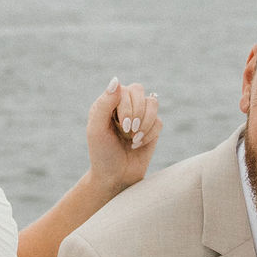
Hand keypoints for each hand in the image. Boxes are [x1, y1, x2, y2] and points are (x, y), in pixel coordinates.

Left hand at [83, 77, 160, 197]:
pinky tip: (138, 144)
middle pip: (139, 91)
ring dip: (145, 124)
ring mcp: (139, 115)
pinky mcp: (151, 128)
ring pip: (153, 103)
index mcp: (107, 102)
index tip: (123, 127)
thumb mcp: (97, 129)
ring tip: (133, 139)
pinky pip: (159, 122)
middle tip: (128, 132)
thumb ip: (104, 104)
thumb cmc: (102, 154)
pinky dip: (150, 135)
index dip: (127, 107)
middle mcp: (123, 105)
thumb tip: (116, 79)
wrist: (116, 177)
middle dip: (137, 114)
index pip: (124, 90)